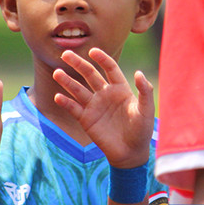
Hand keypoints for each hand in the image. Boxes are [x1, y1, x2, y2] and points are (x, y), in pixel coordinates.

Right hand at [53, 48, 153, 168]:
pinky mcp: (86, 119)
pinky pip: (74, 108)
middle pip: (90, 74)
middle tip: (66, 54)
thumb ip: (145, 91)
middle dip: (78, 64)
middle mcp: (105, 94)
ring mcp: (94, 106)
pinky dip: (66, 102)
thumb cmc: (141, 130)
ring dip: (67, 81)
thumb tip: (138, 73)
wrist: (131, 153)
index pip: (109, 68)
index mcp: (120, 88)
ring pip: (78, 90)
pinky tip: (58, 96)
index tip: (93, 51)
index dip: (102, 59)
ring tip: (57, 72)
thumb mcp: (146, 110)